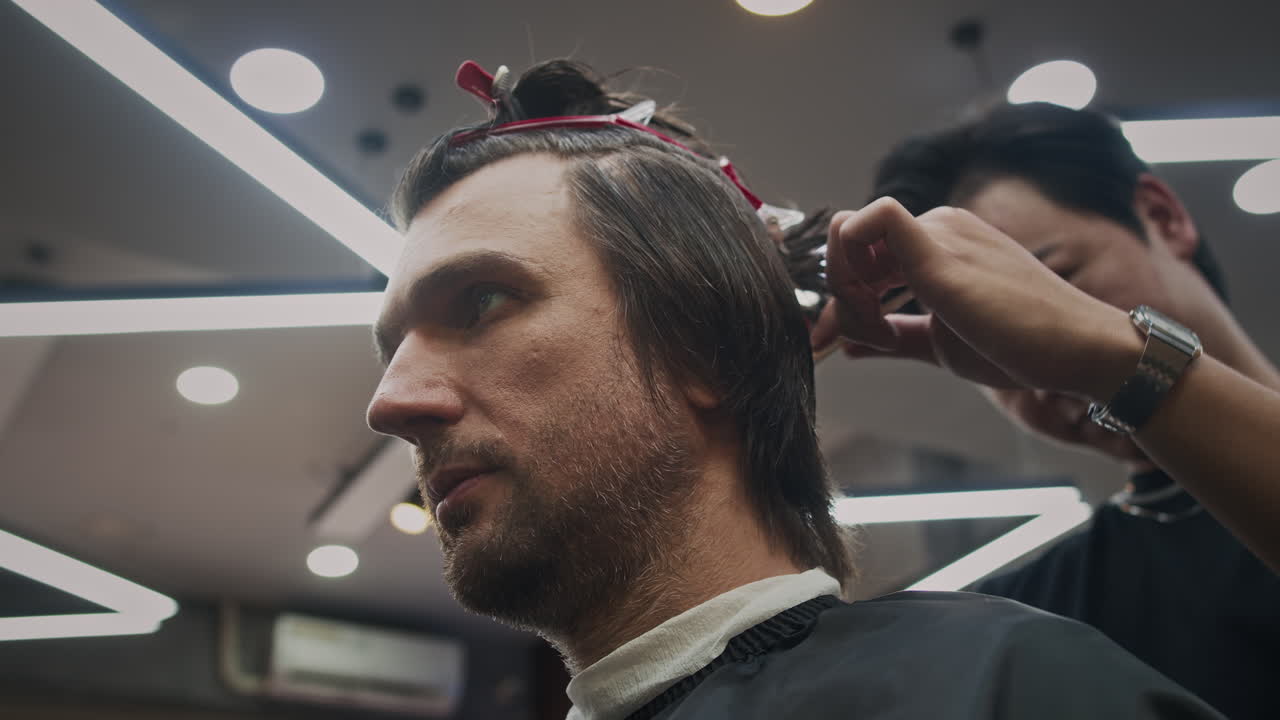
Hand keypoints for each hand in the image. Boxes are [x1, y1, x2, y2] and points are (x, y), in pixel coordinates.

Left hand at [810, 197, 1140, 401]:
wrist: (1079, 351)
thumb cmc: (1020, 346)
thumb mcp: (941, 343)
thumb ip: (895, 336)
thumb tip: (847, 345)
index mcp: (940, 239)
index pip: (863, 249)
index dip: (843, 296)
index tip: (845, 340)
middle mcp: (938, 224)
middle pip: (849, 243)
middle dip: (841, 300)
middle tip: (865, 342)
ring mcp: (940, 230)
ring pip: (848, 239)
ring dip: (846, 298)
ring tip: (881, 338)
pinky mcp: (938, 250)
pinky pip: (867, 223)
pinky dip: (849, 274)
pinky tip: (875, 323)